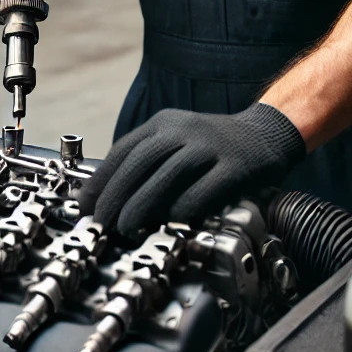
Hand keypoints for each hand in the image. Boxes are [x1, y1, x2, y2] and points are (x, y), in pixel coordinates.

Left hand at [78, 103, 304, 237]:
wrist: (266, 133)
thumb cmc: (213, 146)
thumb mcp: (177, 141)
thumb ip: (148, 163)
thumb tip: (110, 198)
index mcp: (166, 123)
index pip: (124, 149)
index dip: (102, 178)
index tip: (85, 205)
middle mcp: (185, 130)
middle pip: (141, 161)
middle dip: (116, 194)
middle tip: (101, 222)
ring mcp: (211, 146)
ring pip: (168, 174)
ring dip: (143, 203)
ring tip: (126, 228)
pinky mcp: (235, 166)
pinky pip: (205, 188)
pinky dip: (184, 207)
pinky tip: (171, 223)